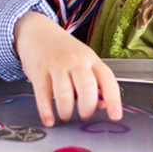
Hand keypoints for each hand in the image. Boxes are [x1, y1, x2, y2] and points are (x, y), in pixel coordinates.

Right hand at [14, 11, 122, 126]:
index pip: (107, 79)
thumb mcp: (84, 61)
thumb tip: (102, 105)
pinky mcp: (38, 71)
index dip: (113, 99)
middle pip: (87, 88)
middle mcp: (75, 60)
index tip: (115, 116)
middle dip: (87, 109)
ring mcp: (56, 64)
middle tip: (84, 116)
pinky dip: (47, 112)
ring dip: (66, 112)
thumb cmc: (64, 51)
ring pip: (65, 94)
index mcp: (91, 59)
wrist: (37, 32)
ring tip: (65, 116)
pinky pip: (43, 95)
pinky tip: (50, 119)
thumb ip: (95, 82)